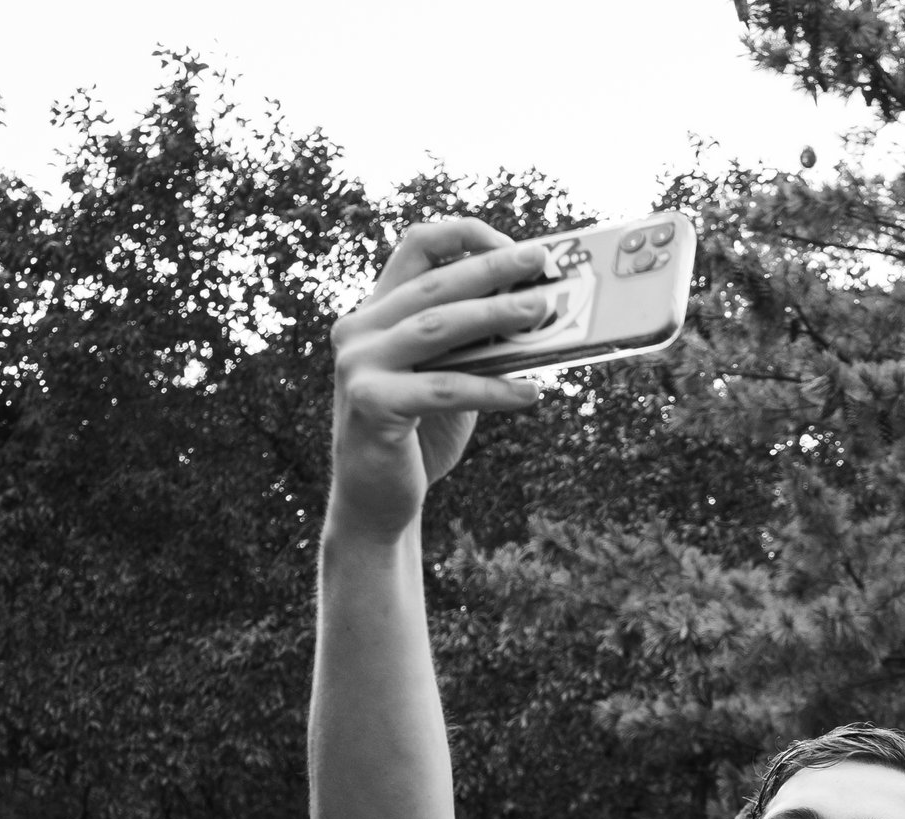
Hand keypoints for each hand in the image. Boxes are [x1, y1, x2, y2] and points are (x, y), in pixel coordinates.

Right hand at [326, 220, 553, 544]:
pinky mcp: (371, 404)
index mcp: (377, 310)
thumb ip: (472, 340)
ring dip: (497, 315)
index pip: (417, 246)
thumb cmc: (421, 430)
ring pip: (438, 327)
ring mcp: (359, 365)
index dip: (467, 236)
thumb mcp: (447, 372)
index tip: (515, 246)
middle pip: (435, 282)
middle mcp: (360, 328)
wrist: (377, 497)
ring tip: (544, 311)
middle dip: (493, 268)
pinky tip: (532, 392)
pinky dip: (494, 389)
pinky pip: (446, 389)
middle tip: (541, 260)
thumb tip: (538, 311)